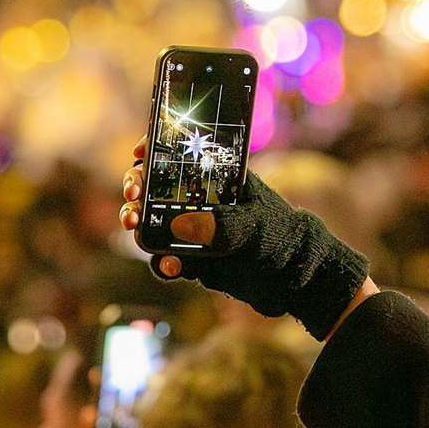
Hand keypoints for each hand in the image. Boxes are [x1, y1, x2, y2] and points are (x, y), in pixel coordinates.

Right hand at [120, 140, 373, 338]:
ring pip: (153, 221)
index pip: (183, 153)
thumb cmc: (282, 238)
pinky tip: (172, 268)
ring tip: (135, 226)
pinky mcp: (193, 260)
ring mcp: (195, 230)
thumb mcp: (256, 225)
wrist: (295, 280)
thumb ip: (221, 224)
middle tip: (134, 195)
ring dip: (138, 221)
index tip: (140, 152)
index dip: (157, 147)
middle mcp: (201, 201)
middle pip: (156, 185)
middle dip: (137, 186)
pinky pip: (166, 259)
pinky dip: (162, 263)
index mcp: (219, 179)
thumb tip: (179, 226)